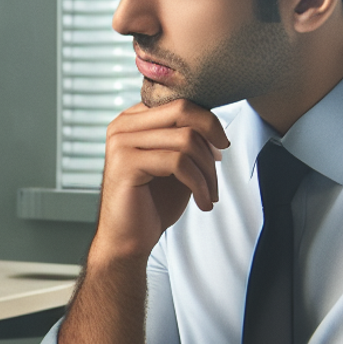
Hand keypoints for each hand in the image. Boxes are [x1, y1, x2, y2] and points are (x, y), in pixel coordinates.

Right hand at [92, 100, 228, 262]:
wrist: (127, 240)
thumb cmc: (151, 204)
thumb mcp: (174, 165)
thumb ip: (186, 141)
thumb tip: (216, 129)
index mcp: (132, 121)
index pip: (179, 102)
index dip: (207, 122)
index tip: (219, 147)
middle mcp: (122, 126)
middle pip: (182, 111)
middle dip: (212, 135)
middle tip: (220, 160)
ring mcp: (121, 143)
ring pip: (185, 139)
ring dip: (207, 170)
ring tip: (210, 194)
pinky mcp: (126, 164)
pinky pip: (178, 162)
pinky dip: (199, 184)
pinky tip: (202, 202)